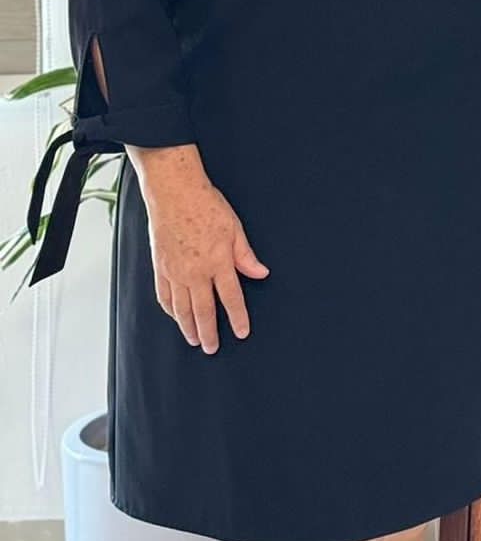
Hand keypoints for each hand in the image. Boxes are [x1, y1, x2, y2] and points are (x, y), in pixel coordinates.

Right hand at [131, 145, 268, 352]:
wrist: (175, 192)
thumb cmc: (206, 205)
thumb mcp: (235, 228)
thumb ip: (246, 255)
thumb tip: (260, 273)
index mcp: (218, 261)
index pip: (231, 297)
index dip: (238, 317)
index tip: (241, 332)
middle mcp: (196, 272)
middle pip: (204, 311)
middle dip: (210, 333)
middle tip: (213, 348)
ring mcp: (175, 272)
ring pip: (182, 309)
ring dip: (189, 327)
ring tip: (195, 340)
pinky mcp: (160, 268)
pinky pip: (164, 297)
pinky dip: (170, 311)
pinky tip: (175, 317)